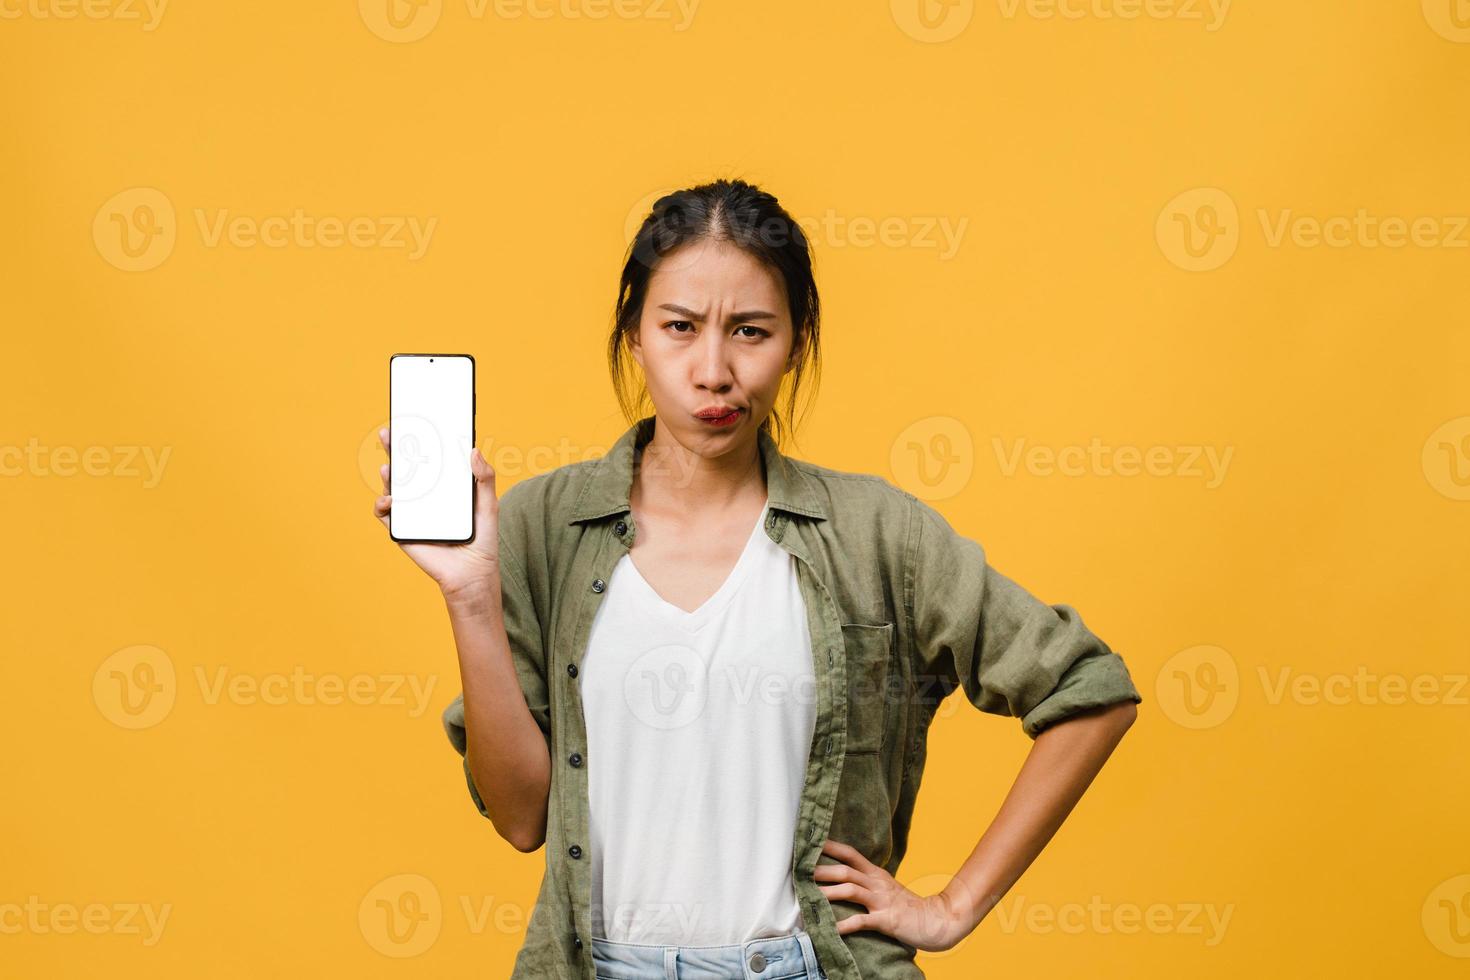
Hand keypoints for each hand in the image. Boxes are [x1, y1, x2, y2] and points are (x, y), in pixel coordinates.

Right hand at [371, 426, 500, 597]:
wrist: (473, 574)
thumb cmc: (482, 540)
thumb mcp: (488, 505)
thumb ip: (485, 478)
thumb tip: (474, 450)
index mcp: (444, 488)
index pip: (429, 459)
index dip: (420, 441)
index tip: (414, 421)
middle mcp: (425, 497)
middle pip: (406, 468)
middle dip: (395, 449)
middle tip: (389, 432)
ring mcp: (412, 513)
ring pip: (392, 488)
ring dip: (387, 474)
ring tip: (389, 465)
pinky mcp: (402, 531)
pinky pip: (385, 515)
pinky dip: (383, 505)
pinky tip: (390, 499)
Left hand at [814, 839, 975, 952]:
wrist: (936, 920)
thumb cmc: (908, 906)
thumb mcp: (887, 888)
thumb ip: (868, 881)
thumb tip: (844, 878)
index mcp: (876, 874)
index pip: (851, 854)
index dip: (831, 847)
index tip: (812, 842)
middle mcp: (877, 883)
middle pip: (846, 871)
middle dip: (822, 870)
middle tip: (800, 870)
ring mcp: (882, 901)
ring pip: (851, 891)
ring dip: (829, 893)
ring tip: (809, 896)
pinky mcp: (886, 919)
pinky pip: (863, 920)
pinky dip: (846, 924)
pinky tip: (833, 929)